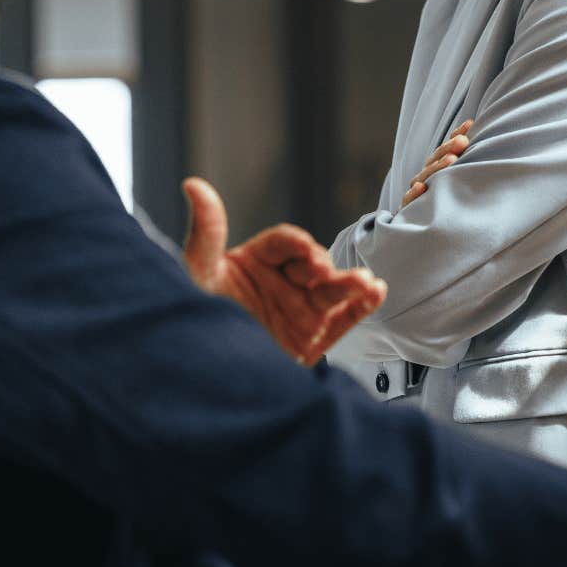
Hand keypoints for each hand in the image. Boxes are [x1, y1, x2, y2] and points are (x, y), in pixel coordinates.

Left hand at [181, 176, 386, 364]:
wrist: (198, 382)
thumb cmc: (190, 324)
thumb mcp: (196, 274)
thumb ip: (205, 233)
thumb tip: (194, 184)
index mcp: (253, 264)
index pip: (283, 243)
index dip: (296, 244)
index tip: (303, 251)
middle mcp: (280, 285)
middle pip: (312, 265)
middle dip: (322, 266)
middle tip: (321, 274)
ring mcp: (299, 312)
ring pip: (332, 291)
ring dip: (351, 283)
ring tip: (365, 283)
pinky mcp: (313, 340)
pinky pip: (344, 319)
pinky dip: (363, 306)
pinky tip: (376, 292)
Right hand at [401, 120, 471, 206]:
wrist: (425, 231)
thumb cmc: (444, 203)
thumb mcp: (453, 181)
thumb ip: (461, 159)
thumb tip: (474, 129)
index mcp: (435, 169)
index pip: (444, 149)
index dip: (455, 136)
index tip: (470, 125)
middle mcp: (425, 177)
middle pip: (434, 160)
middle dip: (449, 148)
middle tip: (463, 141)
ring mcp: (416, 192)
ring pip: (424, 177)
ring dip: (437, 167)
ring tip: (451, 160)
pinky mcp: (409, 209)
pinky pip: (409, 200)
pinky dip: (414, 194)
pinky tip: (421, 187)